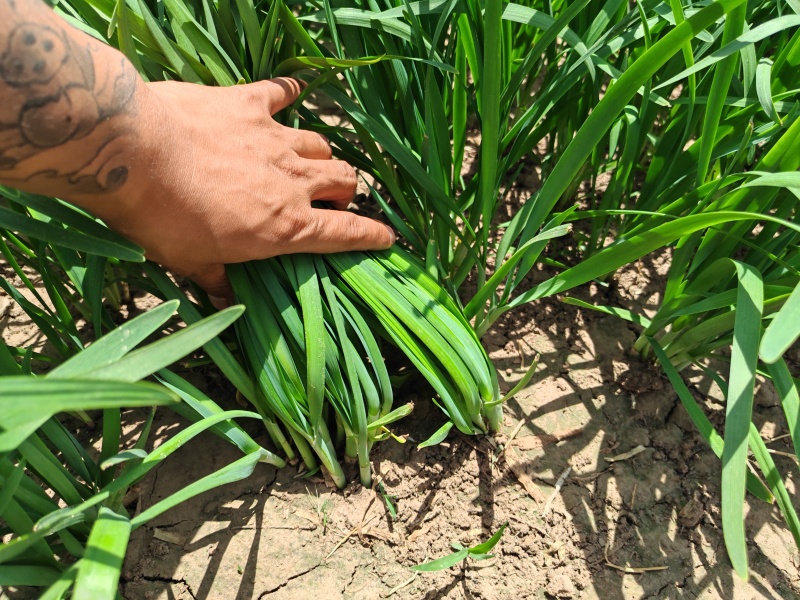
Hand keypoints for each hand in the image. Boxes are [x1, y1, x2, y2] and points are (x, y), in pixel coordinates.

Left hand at [101, 78, 394, 304]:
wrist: (133, 152)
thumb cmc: (162, 217)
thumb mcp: (190, 262)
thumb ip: (217, 280)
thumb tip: (228, 301)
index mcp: (285, 227)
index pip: (345, 233)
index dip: (371, 236)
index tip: (387, 237)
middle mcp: (293, 181)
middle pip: (344, 181)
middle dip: (345, 193)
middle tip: (331, 201)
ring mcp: (274, 139)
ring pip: (320, 145)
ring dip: (321, 157)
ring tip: (309, 163)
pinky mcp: (250, 105)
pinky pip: (281, 93)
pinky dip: (289, 93)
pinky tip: (292, 90)